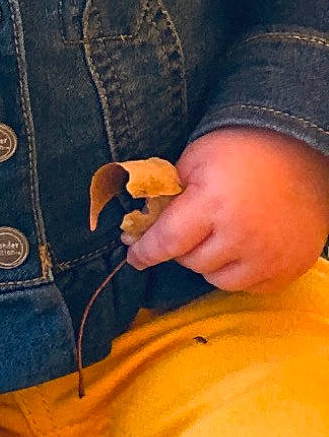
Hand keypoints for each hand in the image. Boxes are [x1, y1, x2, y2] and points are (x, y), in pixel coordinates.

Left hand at [124, 126, 328, 293]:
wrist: (303, 153)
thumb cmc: (244, 150)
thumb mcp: (196, 158)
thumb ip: (169, 191)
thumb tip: (145, 220)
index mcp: (212, 203)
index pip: (168, 241)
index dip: (145, 251)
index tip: (133, 256)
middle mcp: (240, 236)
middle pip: (191, 262)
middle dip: (182, 247)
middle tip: (190, 226)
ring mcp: (268, 257)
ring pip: (217, 280)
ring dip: (209, 263)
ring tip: (218, 235)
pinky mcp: (287, 269)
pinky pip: (249, 287)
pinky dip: (238, 272)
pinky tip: (242, 248)